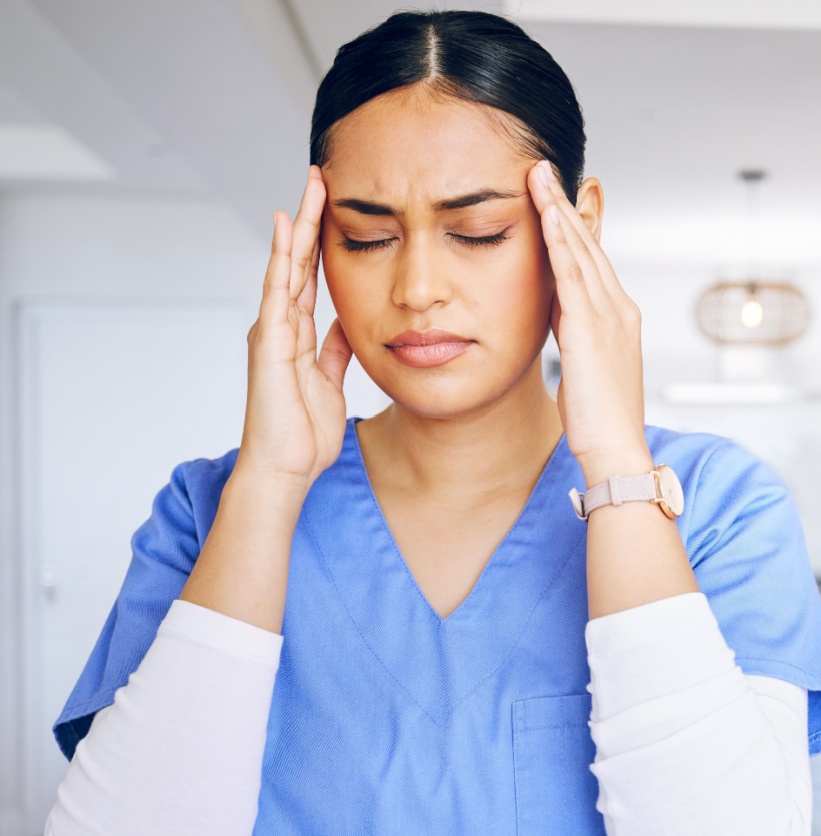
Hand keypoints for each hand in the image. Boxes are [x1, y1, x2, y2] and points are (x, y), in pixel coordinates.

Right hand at [235, 167, 351, 492]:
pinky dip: (280, 257)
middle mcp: (279, 326)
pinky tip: (286, 228)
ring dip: (298, 226)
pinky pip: (277, 291)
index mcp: (296, 334)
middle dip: (309, 219)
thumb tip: (349, 322)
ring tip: (309, 187)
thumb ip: (335, 350)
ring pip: (285, 266)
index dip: (320, 240)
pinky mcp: (269, 343)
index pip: (310, 276)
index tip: (334, 205)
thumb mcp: (330, 382)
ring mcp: (271, 331)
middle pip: (296, 261)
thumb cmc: (303, 434)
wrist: (284, 470)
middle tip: (320, 177)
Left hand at [528, 160, 648, 481]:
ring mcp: (609, 316)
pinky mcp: (590, 327)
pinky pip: (572, 273)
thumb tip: (558, 321)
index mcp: (620, 321)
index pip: (594, 263)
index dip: (574, 228)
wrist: (618, 451)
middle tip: (544, 169)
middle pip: (589, 245)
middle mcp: (620, 310)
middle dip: (566, 205)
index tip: (555, 200)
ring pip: (581, 250)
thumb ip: (575, 339)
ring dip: (559, 209)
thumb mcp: (586, 371)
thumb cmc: (600, 423)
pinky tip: (546, 214)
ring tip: (539, 175)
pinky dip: (560, 239)